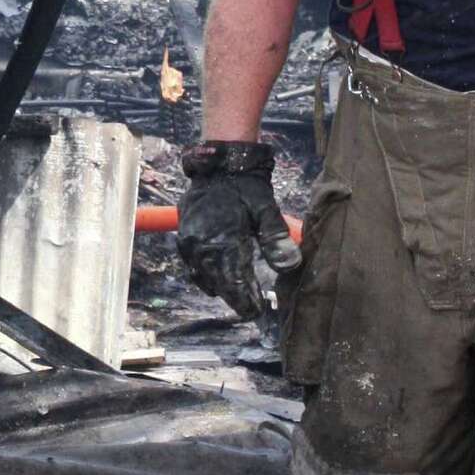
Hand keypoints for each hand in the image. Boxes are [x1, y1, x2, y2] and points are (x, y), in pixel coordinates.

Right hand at [177, 141, 301, 319]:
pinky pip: (194, 267)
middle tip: (253, 307)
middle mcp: (201, 247)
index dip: (246, 301)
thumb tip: (291, 266)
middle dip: (236, 297)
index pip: (234, 283)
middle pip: (219, 285)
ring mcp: (189, 244)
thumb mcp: (266, 209)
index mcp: (223, 241)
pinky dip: (208, 276)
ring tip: (240, 294)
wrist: (219, 163)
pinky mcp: (184, 240)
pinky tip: (221, 277)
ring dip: (222, 287)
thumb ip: (276, 238)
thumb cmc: (246, 187)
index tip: (258, 310)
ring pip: (205, 279)